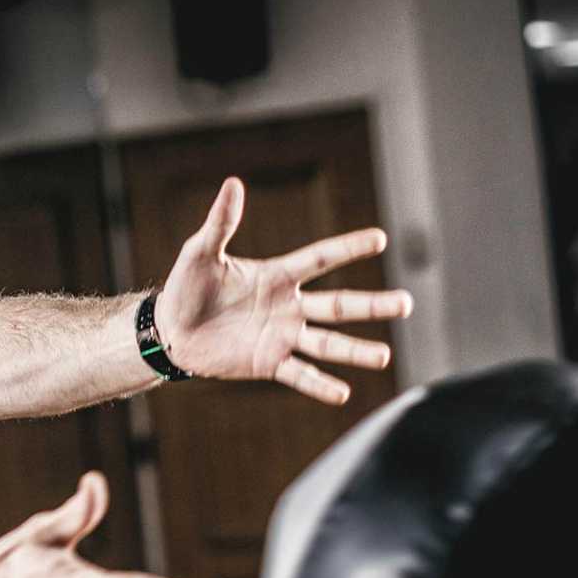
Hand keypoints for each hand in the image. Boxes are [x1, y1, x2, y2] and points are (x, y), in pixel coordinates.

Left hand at [153, 177, 411, 404]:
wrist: (171, 330)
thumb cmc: (187, 287)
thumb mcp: (201, 252)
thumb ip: (221, 223)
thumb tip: (232, 184)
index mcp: (278, 276)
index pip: (321, 259)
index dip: (349, 248)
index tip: (380, 239)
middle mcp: (289, 306)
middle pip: (339, 306)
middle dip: (372, 306)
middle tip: (406, 304)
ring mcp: (283, 336)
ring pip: (327, 344)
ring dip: (355, 352)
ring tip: (384, 357)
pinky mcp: (269, 363)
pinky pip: (299, 375)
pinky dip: (320, 385)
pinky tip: (343, 394)